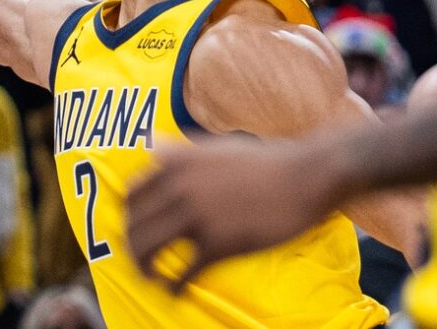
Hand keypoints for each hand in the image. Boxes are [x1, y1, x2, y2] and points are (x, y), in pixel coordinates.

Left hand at [125, 135, 342, 290]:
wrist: (307, 176)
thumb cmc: (265, 162)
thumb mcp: (216, 145)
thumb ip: (181, 150)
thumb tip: (151, 145)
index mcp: (175, 162)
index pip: (131, 195)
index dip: (129, 217)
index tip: (136, 230)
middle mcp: (178, 186)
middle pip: (133, 224)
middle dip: (132, 247)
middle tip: (142, 260)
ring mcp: (197, 215)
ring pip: (146, 248)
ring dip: (143, 267)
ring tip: (152, 277)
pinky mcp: (218, 244)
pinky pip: (182, 273)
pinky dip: (173, 287)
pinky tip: (176, 291)